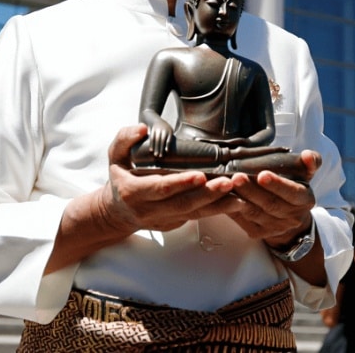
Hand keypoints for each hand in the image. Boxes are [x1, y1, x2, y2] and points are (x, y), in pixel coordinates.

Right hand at [101, 124, 236, 232]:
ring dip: (218, 206)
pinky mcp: (174, 224)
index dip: (181, 183)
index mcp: (133, 192)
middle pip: (182, 204)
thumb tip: (142, 129)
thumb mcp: (115, 156)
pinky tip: (234, 203)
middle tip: (229, 183)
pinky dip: (216, 210)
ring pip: (193, 214)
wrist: (116, 212)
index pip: (161, 188)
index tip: (200, 175)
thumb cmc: (120, 177)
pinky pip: (197, 217)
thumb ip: (125, 140)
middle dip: (208, 194)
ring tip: (239, 197)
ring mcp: (163, 220)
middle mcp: (149, 210)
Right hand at [147, 120, 175, 156]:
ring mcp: (158, 130)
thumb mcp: (169, 131)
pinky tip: (151, 150)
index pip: (168, 139)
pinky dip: (151, 145)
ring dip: (156, 148)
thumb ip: (169, 139)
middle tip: (160, 156)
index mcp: (170, 131)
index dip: (167, 145)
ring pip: (156, 140)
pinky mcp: (152, 130)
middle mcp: (164, 130)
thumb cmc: (165, 129)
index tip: (166, 151)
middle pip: (162, 140)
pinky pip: (152, 138)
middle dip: (161, 149)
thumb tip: (168, 151)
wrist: (156, 120)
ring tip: (155, 155)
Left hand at [221, 149, 320, 246]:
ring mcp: (274, 227)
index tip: (263, 174)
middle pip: (270, 204)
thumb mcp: (306, 175)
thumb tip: (307, 155)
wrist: (291, 219)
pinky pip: (243, 221)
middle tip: (237, 177)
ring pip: (255, 213)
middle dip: (252, 190)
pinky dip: (232, 208)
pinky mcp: (258, 233)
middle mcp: (291, 217)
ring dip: (240, 198)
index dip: (278, 185)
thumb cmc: (294, 190)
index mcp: (304, 200)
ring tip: (226, 185)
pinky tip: (223, 197)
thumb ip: (309, 163)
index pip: (293, 193)